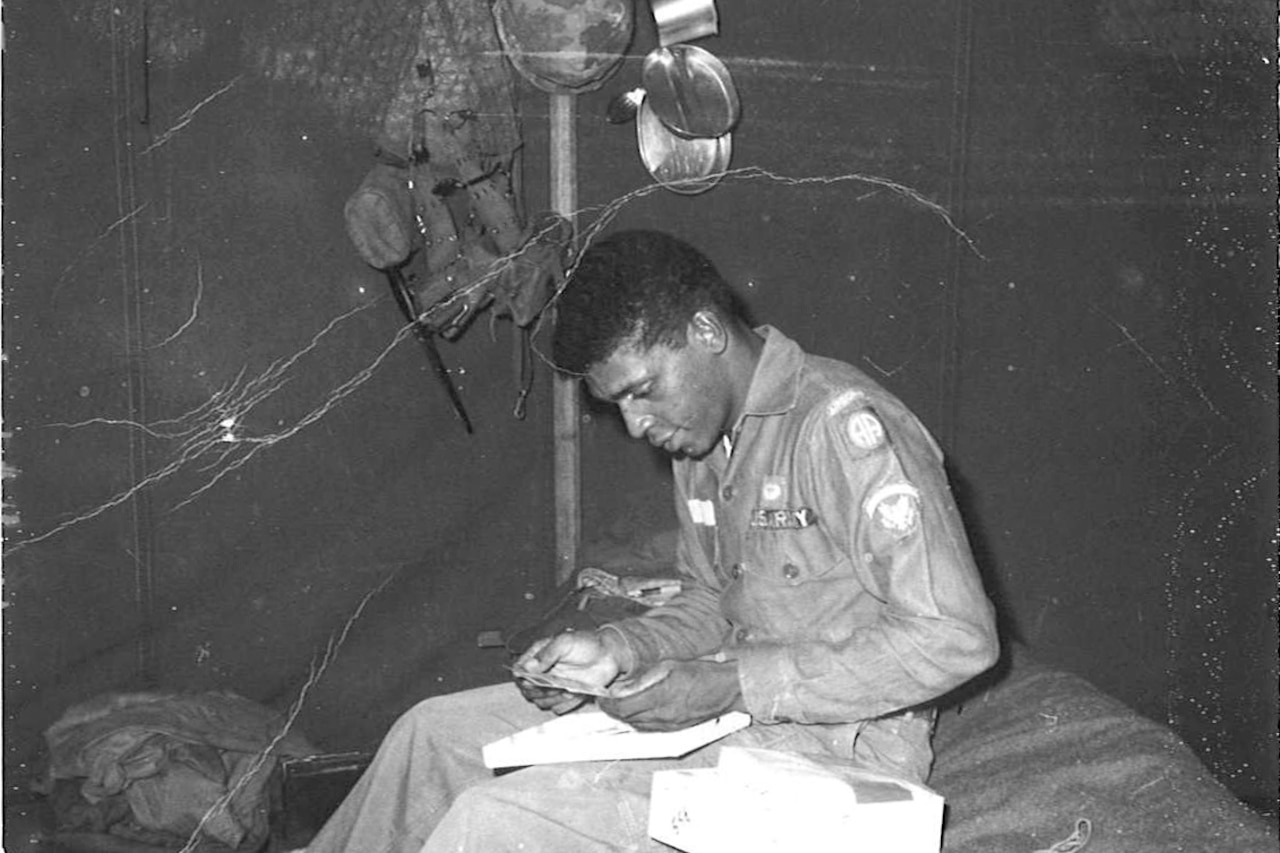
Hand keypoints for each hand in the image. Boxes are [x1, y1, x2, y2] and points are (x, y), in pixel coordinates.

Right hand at [512, 631, 623, 712]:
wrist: (609, 655)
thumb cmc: (587, 643)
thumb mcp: (565, 642)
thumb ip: (546, 654)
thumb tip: (527, 667)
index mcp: (539, 655)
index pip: (519, 669)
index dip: (522, 677)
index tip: (532, 680)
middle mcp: (544, 671)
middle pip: (527, 689)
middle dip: (536, 691)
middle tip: (551, 686)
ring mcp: (554, 685)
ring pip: (540, 701)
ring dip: (549, 699)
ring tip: (563, 688)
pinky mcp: (566, 695)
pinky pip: (557, 707)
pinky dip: (562, 704)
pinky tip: (571, 693)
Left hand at [599, 660, 744, 731]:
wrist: (727, 689)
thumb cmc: (703, 672)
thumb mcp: (670, 665)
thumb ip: (646, 676)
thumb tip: (626, 683)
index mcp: (661, 695)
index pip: (622, 706)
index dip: (608, 703)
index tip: (602, 696)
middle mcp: (663, 714)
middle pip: (626, 719)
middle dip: (612, 710)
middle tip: (607, 700)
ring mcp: (670, 725)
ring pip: (636, 726)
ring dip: (625, 717)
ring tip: (620, 705)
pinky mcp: (676, 730)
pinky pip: (650, 729)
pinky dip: (639, 722)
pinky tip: (639, 712)